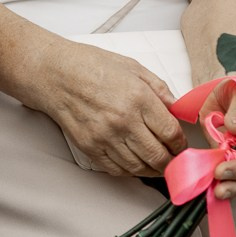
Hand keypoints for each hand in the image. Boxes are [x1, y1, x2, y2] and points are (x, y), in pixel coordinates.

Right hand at [23, 39, 185, 177]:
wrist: (54, 74)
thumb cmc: (90, 65)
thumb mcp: (132, 67)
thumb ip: (159, 88)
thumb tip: (178, 109)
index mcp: (138, 98)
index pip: (171, 133)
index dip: (181, 143)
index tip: (181, 145)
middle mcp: (123, 121)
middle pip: (158, 155)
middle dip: (172, 162)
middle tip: (176, 160)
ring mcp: (105, 137)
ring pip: (139, 167)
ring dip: (154, 170)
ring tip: (159, 165)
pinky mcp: (90, 148)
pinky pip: (117, 169)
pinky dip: (131, 171)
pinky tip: (136, 164)